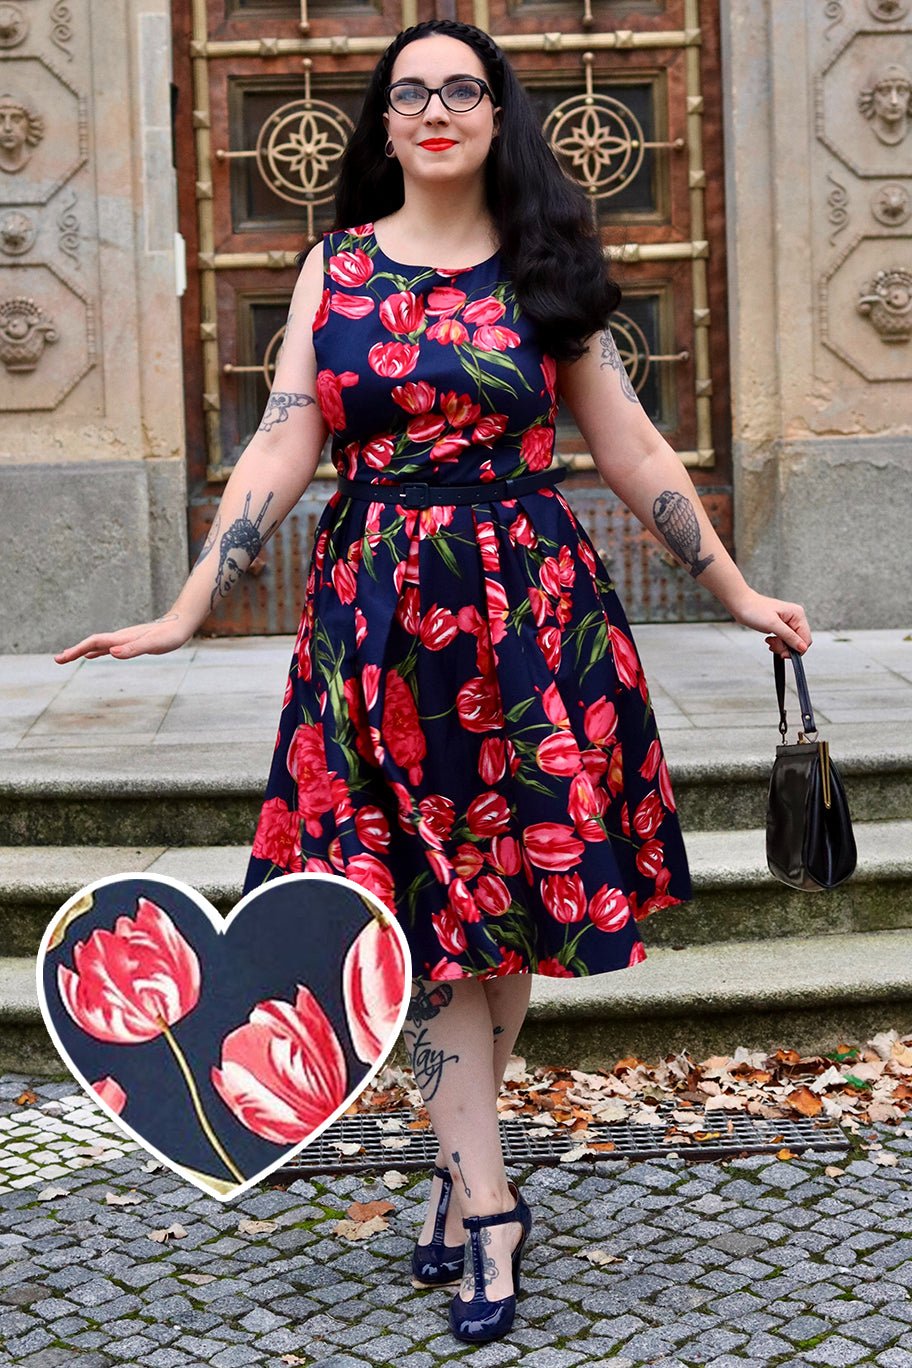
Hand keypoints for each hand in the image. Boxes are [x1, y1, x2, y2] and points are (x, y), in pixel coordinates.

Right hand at [54, 612, 192, 663]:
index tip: (63, 657)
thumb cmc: (169, 636)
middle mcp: (120, 637)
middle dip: (74, 651)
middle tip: (58, 660)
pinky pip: (107, 647)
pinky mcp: (129, 642)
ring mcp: (124, 639)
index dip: (78, 649)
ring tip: (67, 657)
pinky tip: (91, 656)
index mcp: (122, 638)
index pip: (95, 642)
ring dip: (81, 651)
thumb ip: (134, 649)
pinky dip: (96, 652)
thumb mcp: (153, 644)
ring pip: (97, 645)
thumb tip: (112, 653)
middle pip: (92, 643)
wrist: (180, 624)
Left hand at [727, 587, 811, 658]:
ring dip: (780, 645)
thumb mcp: (773, 625)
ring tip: (770, 640)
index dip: (796, 649)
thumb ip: (789, 637)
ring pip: (791, 642)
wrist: (741, 605)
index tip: (784, 653)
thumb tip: (802, 648)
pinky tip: (770, 639)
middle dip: (786, 647)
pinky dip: (777, 643)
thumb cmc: (754, 610)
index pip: (806, 639)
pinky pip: (784, 640)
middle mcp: (795, 618)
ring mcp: (788, 622)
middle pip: (798, 642)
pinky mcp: (781, 626)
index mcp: (797, 615)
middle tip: (773, 645)